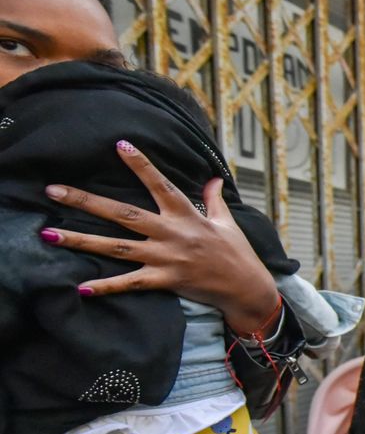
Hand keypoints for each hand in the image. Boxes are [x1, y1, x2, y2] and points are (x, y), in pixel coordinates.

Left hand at [41, 141, 279, 333]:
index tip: (120, 145)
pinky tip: (82, 287)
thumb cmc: (238, 253)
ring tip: (49, 234)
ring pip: (117, 247)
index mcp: (187, 216)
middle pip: (123, 214)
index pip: (160, 184)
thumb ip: (214, 200)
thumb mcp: (227, 222)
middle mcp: (172, 234)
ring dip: (82, 241)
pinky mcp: (165, 280)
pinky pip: (131, 283)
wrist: (247, 288)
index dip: (141, 165)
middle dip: (86, 202)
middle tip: (54, 191)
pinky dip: (107, 286)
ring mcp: (166, 258)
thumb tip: (213, 180)